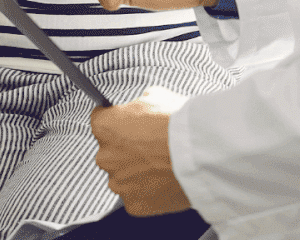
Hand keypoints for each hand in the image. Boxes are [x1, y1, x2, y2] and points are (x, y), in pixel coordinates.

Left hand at [91, 86, 191, 216]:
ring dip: (136, 173)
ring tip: (162, 166)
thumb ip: (138, 104)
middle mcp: (105, 157)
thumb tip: (141, 107)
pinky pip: (137, 197)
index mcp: (104, 127)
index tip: (128, 124)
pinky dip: (149, 192)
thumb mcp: (154, 96)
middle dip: (127, 150)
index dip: (116, 121)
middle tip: (151, 147)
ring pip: (123, 177)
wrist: (198, 152)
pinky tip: (165, 182)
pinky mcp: (134, 204)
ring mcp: (119, 183)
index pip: (100, 121)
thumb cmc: (177, 122)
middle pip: (110, 153)